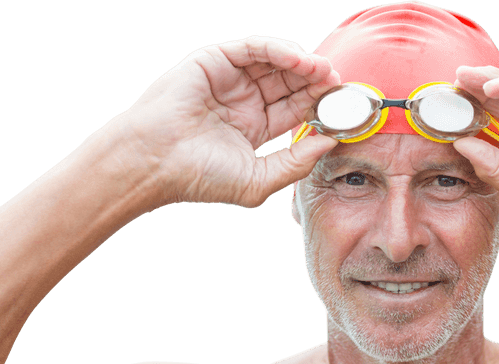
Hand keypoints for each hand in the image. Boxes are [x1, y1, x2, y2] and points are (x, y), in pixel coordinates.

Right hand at [117, 36, 339, 207]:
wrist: (154, 162)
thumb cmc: (198, 177)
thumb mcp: (258, 180)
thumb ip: (295, 164)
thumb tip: (330, 143)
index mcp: (254, 127)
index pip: (296, 111)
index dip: (320, 107)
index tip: (343, 109)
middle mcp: (244, 101)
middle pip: (291, 85)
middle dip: (317, 83)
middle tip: (340, 85)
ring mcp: (230, 80)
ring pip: (275, 64)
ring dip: (302, 64)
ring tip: (323, 71)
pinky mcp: (214, 61)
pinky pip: (253, 48)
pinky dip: (278, 49)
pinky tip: (297, 59)